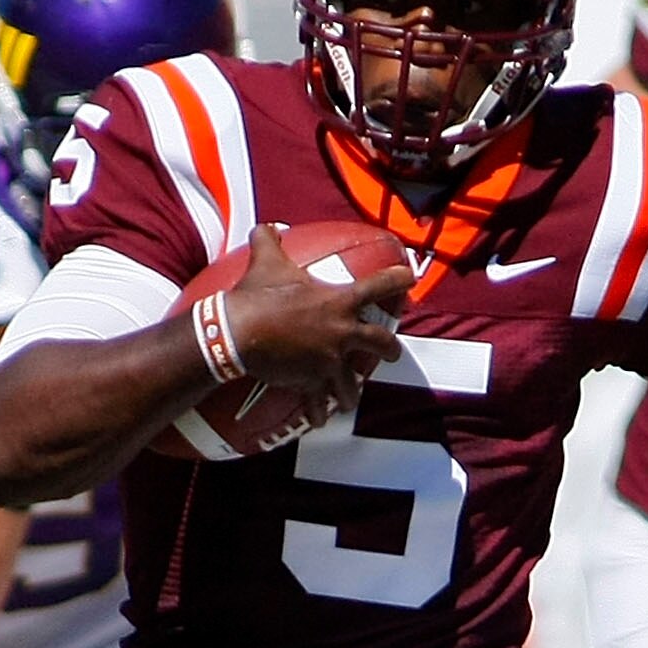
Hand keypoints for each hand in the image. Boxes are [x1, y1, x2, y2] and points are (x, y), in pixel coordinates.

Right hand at [220, 224, 409, 407]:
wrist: (237, 332)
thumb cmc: (255, 295)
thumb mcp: (264, 261)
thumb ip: (269, 240)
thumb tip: (267, 225)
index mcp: (338, 302)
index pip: (378, 287)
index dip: (398, 280)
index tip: (411, 278)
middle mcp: (341, 333)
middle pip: (381, 343)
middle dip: (390, 350)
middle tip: (392, 353)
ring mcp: (330, 360)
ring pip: (352, 383)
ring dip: (352, 392)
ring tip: (349, 399)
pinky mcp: (312, 382)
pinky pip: (319, 404)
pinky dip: (318, 414)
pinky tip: (318, 421)